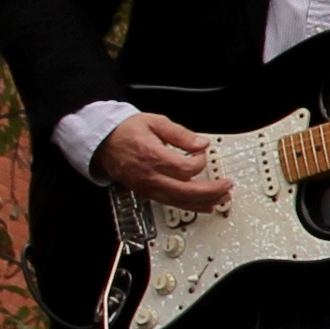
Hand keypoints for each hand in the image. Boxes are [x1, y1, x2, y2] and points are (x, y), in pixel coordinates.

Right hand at [92, 113, 229, 212]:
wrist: (102, 141)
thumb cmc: (126, 131)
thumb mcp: (154, 122)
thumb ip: (180, 133)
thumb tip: (201, 143)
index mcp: (151, 157)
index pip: (185, 169)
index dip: (200, 161)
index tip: (203, 152)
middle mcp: (149, 176)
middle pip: (186, 191)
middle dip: (211, 190)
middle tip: (228, 185)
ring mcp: (147, 187)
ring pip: (180, 202)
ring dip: (204, 202)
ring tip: (223, 198)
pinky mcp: (146, 192)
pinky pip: (171, 203)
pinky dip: (191, 206)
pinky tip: (205, 206)